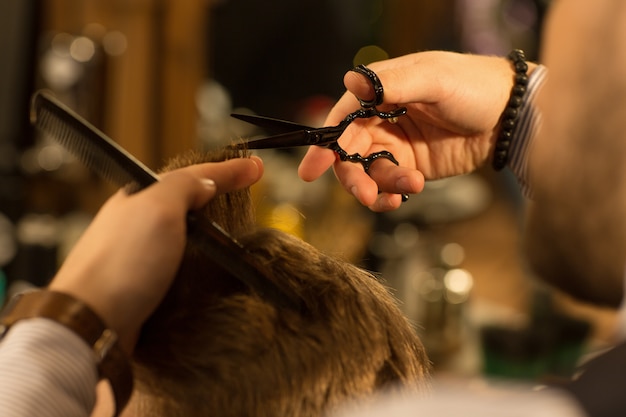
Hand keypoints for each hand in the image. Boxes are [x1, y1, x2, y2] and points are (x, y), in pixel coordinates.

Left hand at [49, 157, 263, 351]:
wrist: (92, 322)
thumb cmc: (123, 263)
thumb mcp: (159, 208)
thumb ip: (184, 187)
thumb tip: (207, 181)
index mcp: (138, 200)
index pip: (191, 177)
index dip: (227, 171)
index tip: (257, 168)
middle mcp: (137, 227)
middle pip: (186, 206)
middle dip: (217, 198)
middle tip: (248, 195)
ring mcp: (139, 260)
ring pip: (184, 239)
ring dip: (211, 235)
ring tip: (238, 235)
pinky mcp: (144, 290)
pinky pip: (180, 269)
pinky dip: (201, 265)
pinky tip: (213, 271)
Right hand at [299, 51, 536, 210]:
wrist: (511, 117)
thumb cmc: (475, 86)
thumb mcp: (435, 79)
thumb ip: (393, 83)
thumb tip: (351, 80)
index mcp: (381, 92)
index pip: (342, 118)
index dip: (325, 143)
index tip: (313, 169)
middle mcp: (382, 119)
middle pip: (349, 152)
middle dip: (352, 176)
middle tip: (364, 194)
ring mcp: (396, 145)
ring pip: (369, 173)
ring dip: (380, 186)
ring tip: (409, 187)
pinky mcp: (412, 167)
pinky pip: (389, 185)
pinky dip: (390, 195)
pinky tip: (402, 197)